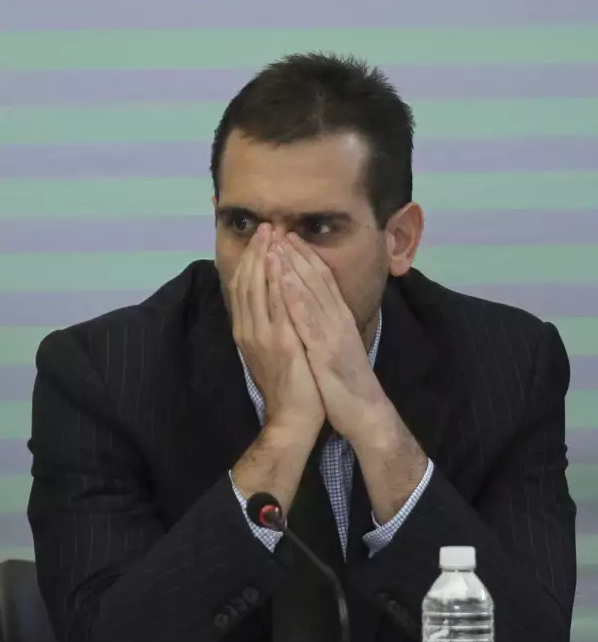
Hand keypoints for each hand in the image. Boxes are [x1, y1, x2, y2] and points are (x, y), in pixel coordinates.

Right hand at [229, 225, 324, 437]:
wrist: (291, 418)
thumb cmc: (286, 387)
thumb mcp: (268, 353)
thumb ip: (264, 329)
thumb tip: (265, 307)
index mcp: (246, 332)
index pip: (242, 288)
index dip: (250, 261)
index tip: (259, 239)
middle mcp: (249, 330)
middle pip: (247, 282)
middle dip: (256, 252)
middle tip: (265, 226)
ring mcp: (263, 335)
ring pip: (258, 288)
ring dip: (265, 259)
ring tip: (272, 234)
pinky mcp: (281, 342)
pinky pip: (277, 304)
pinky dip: (278, 280)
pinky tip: (283, 262)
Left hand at [276, 234, 388, 444]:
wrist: (364, 411)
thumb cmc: (347, 382)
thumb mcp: (336, 346)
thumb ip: (327, 326)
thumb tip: (312, 310)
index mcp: (340, 319)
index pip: (323, 280)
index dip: (306, 256)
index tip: (289, 236)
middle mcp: (338, 320)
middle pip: (317, 279)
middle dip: (297, 253)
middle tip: (279, 230)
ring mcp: (333, 334)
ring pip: (313, 294)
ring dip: (294, 268)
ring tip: (277, 245)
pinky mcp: (326, 352)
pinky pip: (308, 321)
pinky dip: (295, 299)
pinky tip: (283, 283)